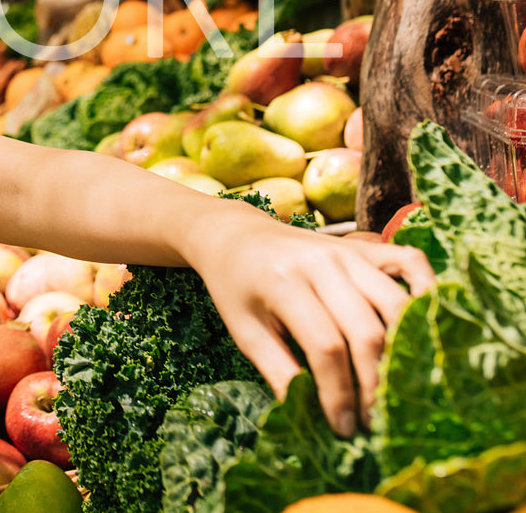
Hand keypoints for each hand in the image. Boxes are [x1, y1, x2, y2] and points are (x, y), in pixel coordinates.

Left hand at [187, 207, 435, 436]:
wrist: (235, 235)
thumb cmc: (237, 286)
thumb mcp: (244, 330)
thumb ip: (278, 371)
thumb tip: (312, 419)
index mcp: (283, 282)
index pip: (326, 348)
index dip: (339, 394)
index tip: (342, 427)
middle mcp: (322, 263)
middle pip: (366, 332)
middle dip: (373, 385)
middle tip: (371, 419)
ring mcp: (349, 251)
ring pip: (396, 306)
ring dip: (403, 353)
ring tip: (393, 389)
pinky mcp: (366, 247)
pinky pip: (411, 263)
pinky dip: (427, 292)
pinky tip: (426, 327)